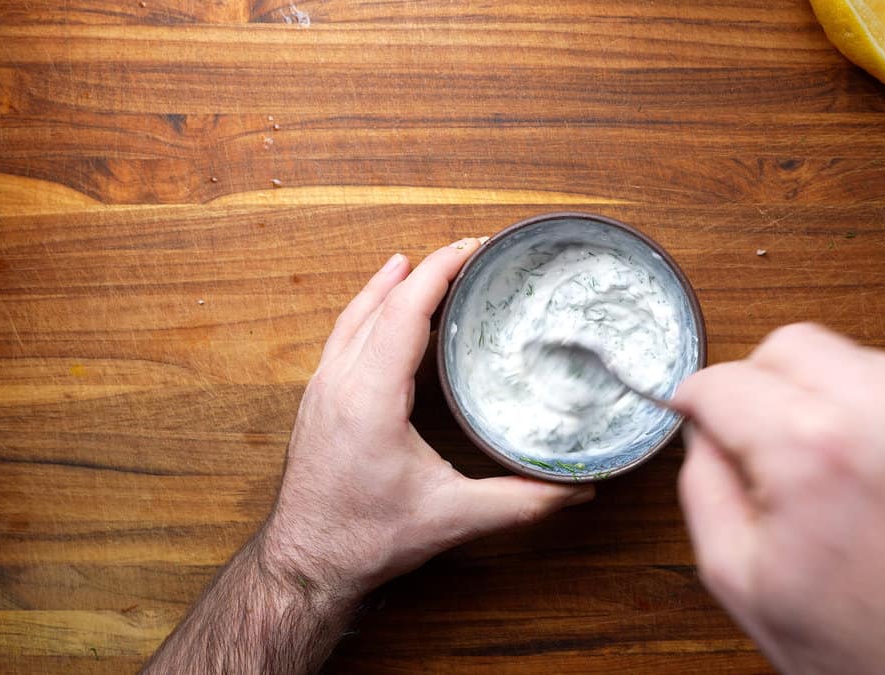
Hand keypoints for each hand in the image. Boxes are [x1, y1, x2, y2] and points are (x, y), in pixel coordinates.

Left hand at [260, 238, 593, 598]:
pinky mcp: (315, 402)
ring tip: (417, 263)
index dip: (439, 272)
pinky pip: (341, 337)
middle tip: (465, 251)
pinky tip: (379, 311)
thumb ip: (520, 501)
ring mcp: (321, 390)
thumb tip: (578, 490)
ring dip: (388, 286)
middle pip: (380, 303)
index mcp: (370, 397)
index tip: (472, 248)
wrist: (306, 564)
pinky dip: (366, 311)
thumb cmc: (367, 539)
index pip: (405, 311)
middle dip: (424, 270)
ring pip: (353, 316)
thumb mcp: (453, 518)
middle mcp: (339, 382)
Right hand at [674, 323, 884, 673]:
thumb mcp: (740, 580)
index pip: (727, 380)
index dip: (698, 399)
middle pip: (794, 343)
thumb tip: (703, 434)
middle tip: (762, 437)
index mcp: (815, 452)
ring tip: (836, 469)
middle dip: (762, 384)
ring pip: (860, 358)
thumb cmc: (874, 655)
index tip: (698, 410)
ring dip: (831, 397)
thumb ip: (703, 485)